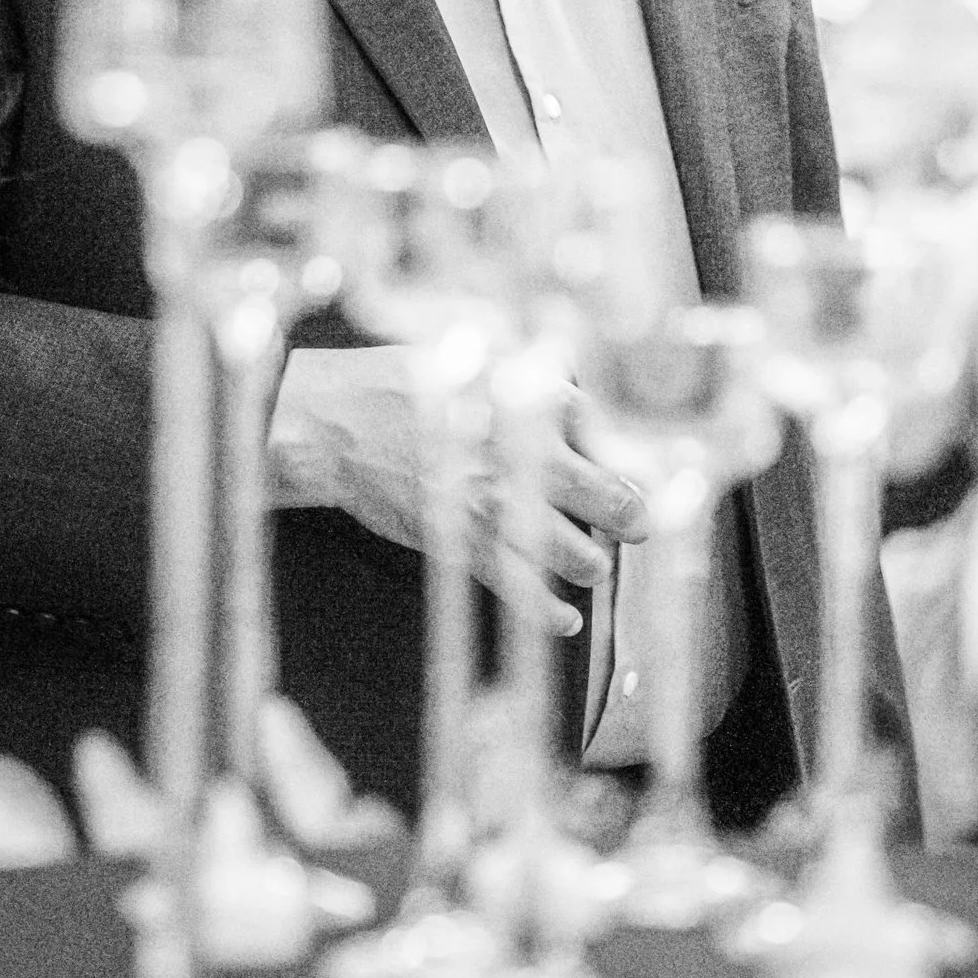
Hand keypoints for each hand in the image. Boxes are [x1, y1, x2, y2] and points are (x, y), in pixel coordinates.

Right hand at [266, 345, 646, 633]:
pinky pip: (522, 589)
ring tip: (593, 563)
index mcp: (534, 402)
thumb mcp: (481, 359)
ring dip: (592, 564)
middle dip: (631, 519)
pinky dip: (550, 611)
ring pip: (575, 553)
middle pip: (608, 500)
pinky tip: (565, 619)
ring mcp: (496, 505)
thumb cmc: (408, 385)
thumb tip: (586, 404)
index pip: (610, 442)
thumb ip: (537, 382)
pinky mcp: (463, 543)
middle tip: (638, 527)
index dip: (630, 468)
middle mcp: (524, 455)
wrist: (339, 422)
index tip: (636, 482)